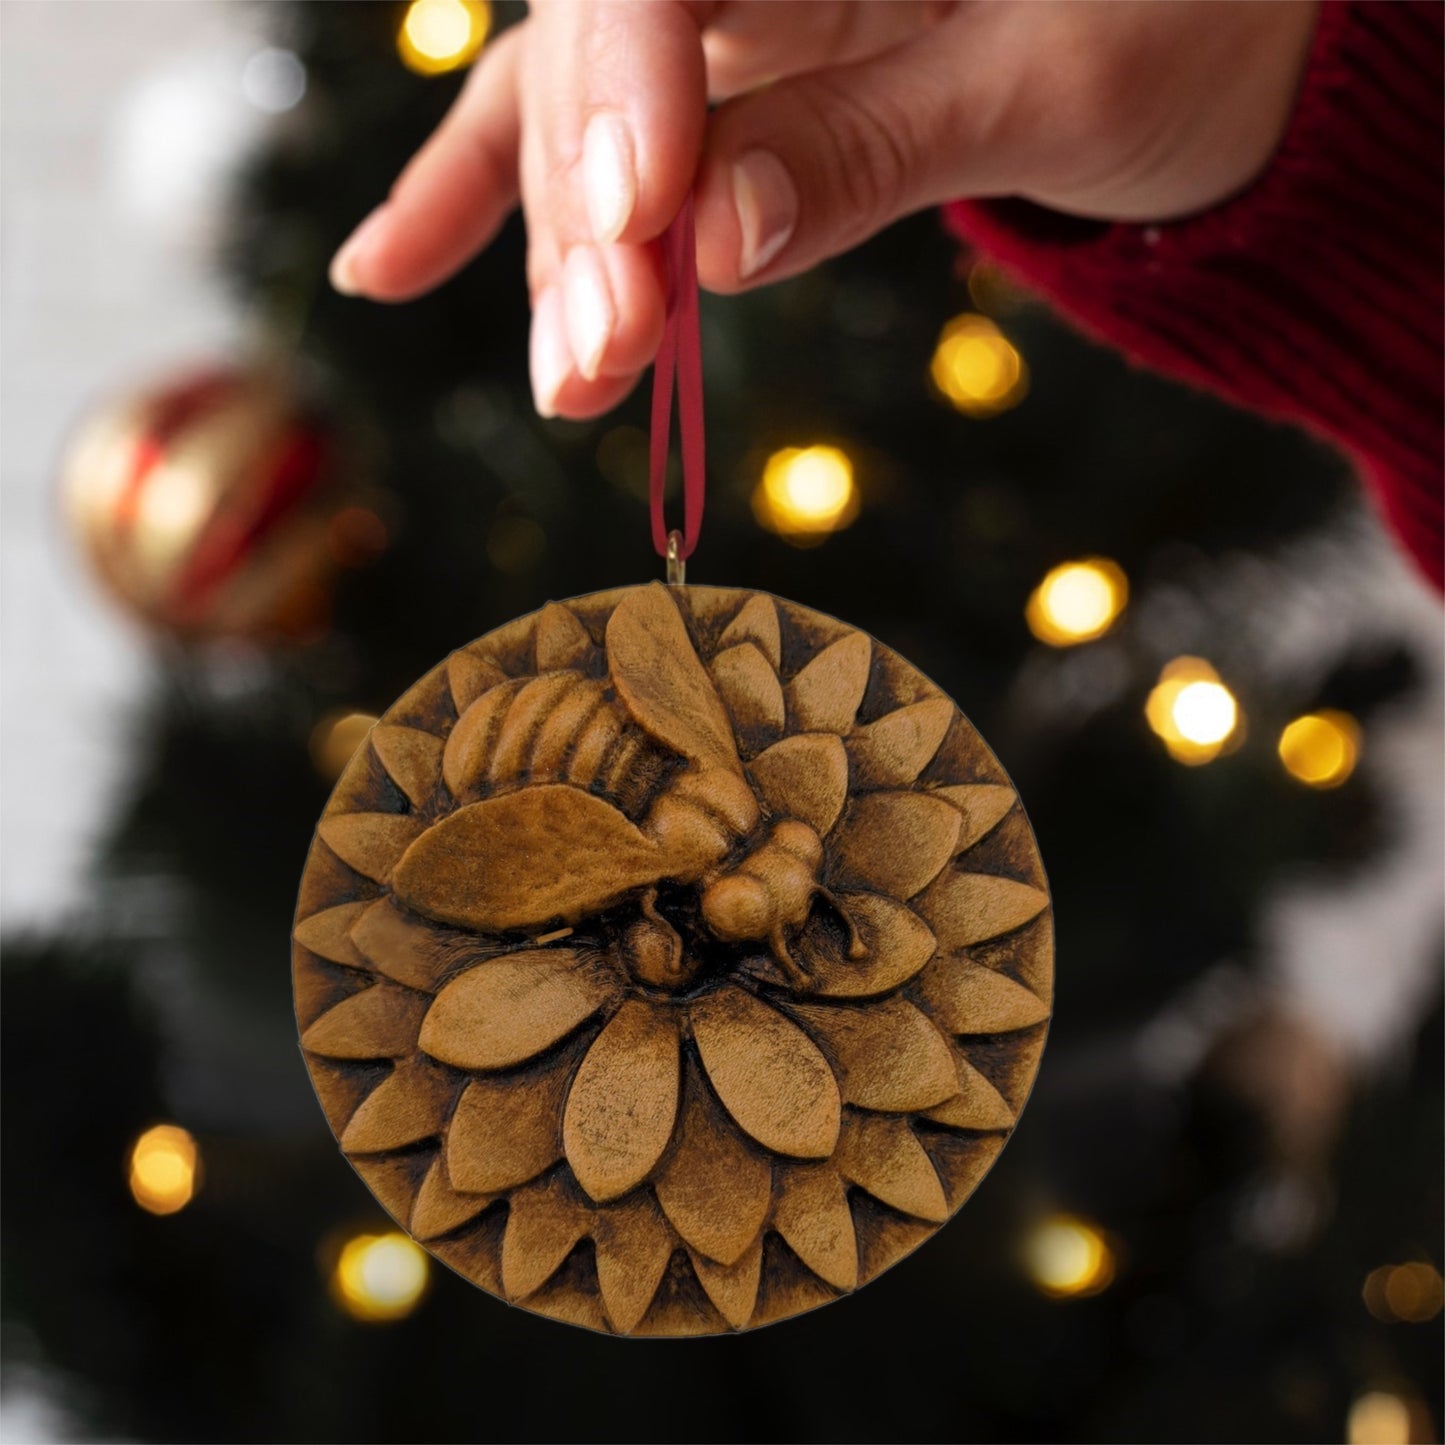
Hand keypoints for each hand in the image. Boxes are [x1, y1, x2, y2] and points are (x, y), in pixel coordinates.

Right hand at [329, 0, 1317, 418]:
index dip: (627, 84)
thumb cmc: (1178, 30)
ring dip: (557, 259)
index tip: (632, 233)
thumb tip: (708, 242)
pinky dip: (484, 202)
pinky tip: (386, 269)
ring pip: (581, 115)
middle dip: (590, 211)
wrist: (1214, 42)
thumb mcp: (1050, 85)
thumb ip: (874, 143)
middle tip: (597, 361)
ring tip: (569, 385)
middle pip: (605, 45)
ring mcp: (718, 6)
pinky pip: (578, 130)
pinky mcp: (712, 74)